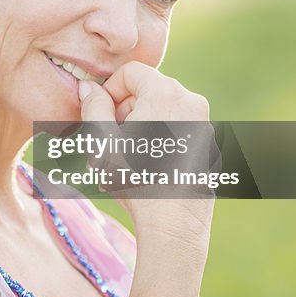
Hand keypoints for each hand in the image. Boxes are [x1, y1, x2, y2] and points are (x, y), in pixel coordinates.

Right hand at [77, 61, 213, 249]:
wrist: (172, 225)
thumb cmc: (135, 181)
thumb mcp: (103, 140)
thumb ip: (93, 106)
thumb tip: (87, 86)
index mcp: (167, 93)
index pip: (131, 72)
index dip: (109, 90)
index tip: (101, 115)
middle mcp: (192, 102)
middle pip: (147, 89)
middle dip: (125, 108)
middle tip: (113, 139)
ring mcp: (204, 124)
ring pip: (162, 109)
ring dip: (140, 124)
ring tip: (128, 156)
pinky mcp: (208, 144)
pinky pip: (177, 127)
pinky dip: (159, 137)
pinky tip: (148, 167)